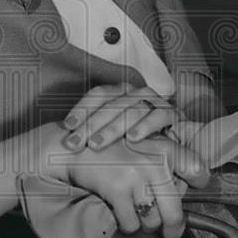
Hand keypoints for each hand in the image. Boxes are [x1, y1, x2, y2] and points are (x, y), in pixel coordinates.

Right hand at [40, 124, 209, 237]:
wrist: (70, 148)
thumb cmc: (108, 149)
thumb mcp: (142, 145)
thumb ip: (166, 163)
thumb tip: (184, 190)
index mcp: (165, 148)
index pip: (198, 170)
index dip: (199, 186)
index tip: (193, 193)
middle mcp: (155, 161)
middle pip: (175, 212)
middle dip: (173, 228)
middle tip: (170, 233)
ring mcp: (136, 176)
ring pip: (152, 222)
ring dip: (144, 224)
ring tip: (134, 211)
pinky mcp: (117, 189)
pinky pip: (130, 223)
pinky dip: (125, 224)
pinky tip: (118, 210)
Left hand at [61, 83, 182, 152]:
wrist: (172, 145)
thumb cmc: (134, 140)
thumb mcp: (113, 134)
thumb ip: (93, 131)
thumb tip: (64, 137)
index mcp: (121, 92)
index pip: (99, 94)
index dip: (82, 108)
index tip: (67, 127)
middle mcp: (137, 93)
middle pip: (112, 104)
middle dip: (90, 124)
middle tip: (75, 143)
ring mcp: (156, 101)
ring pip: (132, 109)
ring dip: (113, 127)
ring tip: (96, 144)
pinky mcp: (173, 113)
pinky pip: (160, 116)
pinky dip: (146, 126)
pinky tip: (133, 139)